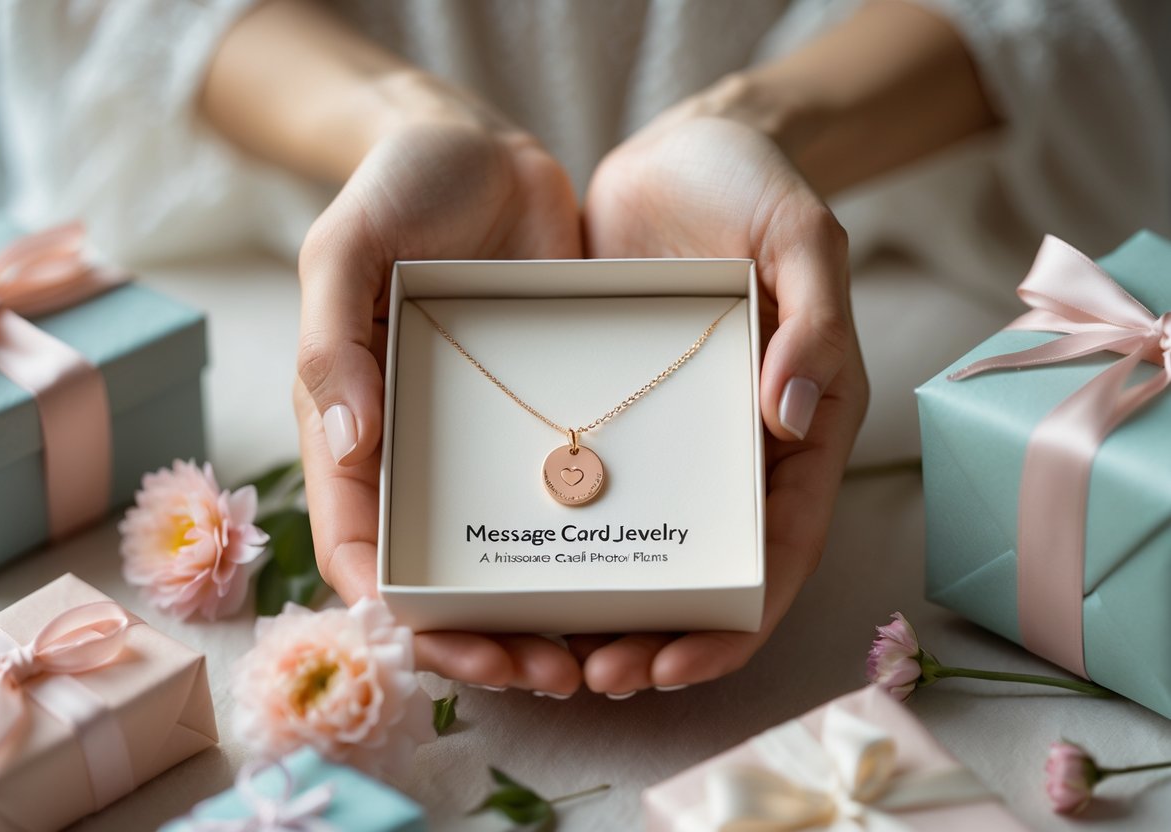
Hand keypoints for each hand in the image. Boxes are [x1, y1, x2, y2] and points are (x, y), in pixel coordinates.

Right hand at [295, 112, 585, 694]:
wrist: (482, 146)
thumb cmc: (398, 189)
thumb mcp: (345, 246)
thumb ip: (332, 337)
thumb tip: (349, 444)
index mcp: (354, 426)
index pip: (361, 546)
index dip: (401, 612)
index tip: (461, 645)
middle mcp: (418, 450)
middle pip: (441, 574)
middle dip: (487, 635)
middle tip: (554, 673)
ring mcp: (485, 440)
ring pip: (509, 553)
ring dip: (545, 613)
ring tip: (600, 652)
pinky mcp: (545, 416)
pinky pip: (566, 496)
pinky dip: (589, 546)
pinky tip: (635, 573)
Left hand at [575, 111, 868, 693]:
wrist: (679, 147)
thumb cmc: (756, 186)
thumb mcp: (801, 238)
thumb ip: (811, 322)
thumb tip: (788, 418)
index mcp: (800, 431)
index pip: (780, 551)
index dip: (734, 620)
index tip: (673, 661)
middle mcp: (737, 451)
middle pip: (706, 572)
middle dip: (657, 634)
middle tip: (593, 676)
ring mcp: (670, 437)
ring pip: (642, 546)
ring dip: (601, 606)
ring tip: (544, 650)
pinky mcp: (612, 412)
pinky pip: (588, 488)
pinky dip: (563, 537)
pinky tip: (516, 568)